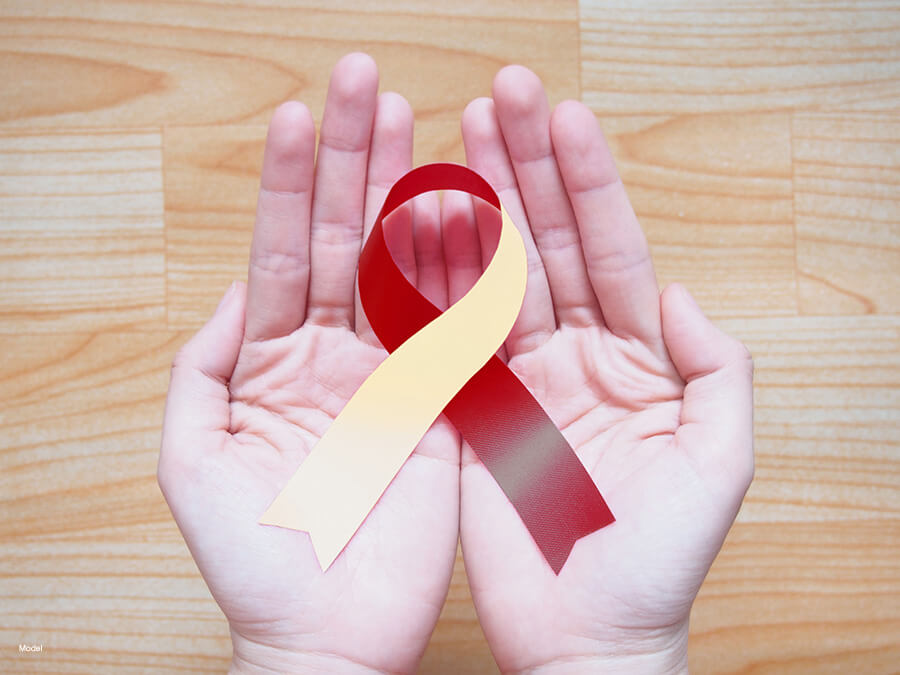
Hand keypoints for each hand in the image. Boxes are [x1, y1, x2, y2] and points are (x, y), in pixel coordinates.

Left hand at [158, 54, 459, 673]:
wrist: (327, 634)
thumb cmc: (252, 560)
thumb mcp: (193, 457)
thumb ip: (204, 366)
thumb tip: (234, 290)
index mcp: (273, 360)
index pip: (282, 251)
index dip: (290, 182)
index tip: (304, 114)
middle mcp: (336, 354)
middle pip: (343, 240)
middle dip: (354, 162)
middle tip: (368, 84)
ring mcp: (393, 374)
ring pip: (403, 269)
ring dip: (410, 196)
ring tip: (418, 123)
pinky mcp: (443, 403)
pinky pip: (454, 328)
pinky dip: (463, 271)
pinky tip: (469, 209)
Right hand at [455, 67, 753, 672]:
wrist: (590, 636)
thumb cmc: (659, 561)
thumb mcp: (717, 463)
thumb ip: (715, 370)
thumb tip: (681, 292)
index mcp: (639, 359)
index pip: (612, 250)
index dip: (588, 182)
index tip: (562, 116)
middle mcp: (577, 356)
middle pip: (551, 245)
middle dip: (525, 169)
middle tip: (500, 96)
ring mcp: (521, 380)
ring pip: (495, 278)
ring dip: (476, 208)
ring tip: (453, 136)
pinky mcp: (473, 411)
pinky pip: (451, 339)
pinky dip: (434, 285)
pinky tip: (417, 226)